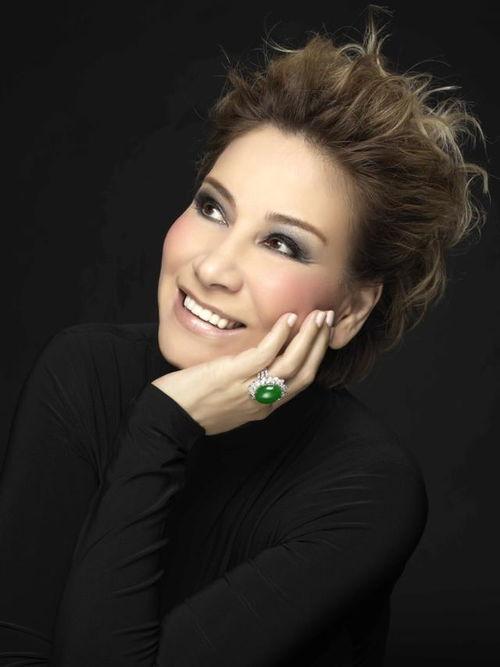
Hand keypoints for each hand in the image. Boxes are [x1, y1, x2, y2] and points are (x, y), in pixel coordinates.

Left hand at [151, 309, 334, 435]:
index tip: (321, 335)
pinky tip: (288, 319)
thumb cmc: (193, 408)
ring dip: (309, 336)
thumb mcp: (229, 403)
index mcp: (263, 407)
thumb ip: (247, 387)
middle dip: (320, 344)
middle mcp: (263, 400)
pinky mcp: (234, 375)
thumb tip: (255, 367)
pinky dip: (281, 335)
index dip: (315, 357)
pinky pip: (267, 353)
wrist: (168, 418)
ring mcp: (250, 388)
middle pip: (303, 372)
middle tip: (328, 319)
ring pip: (292, 362)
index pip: (299, 381)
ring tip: (317, 315)